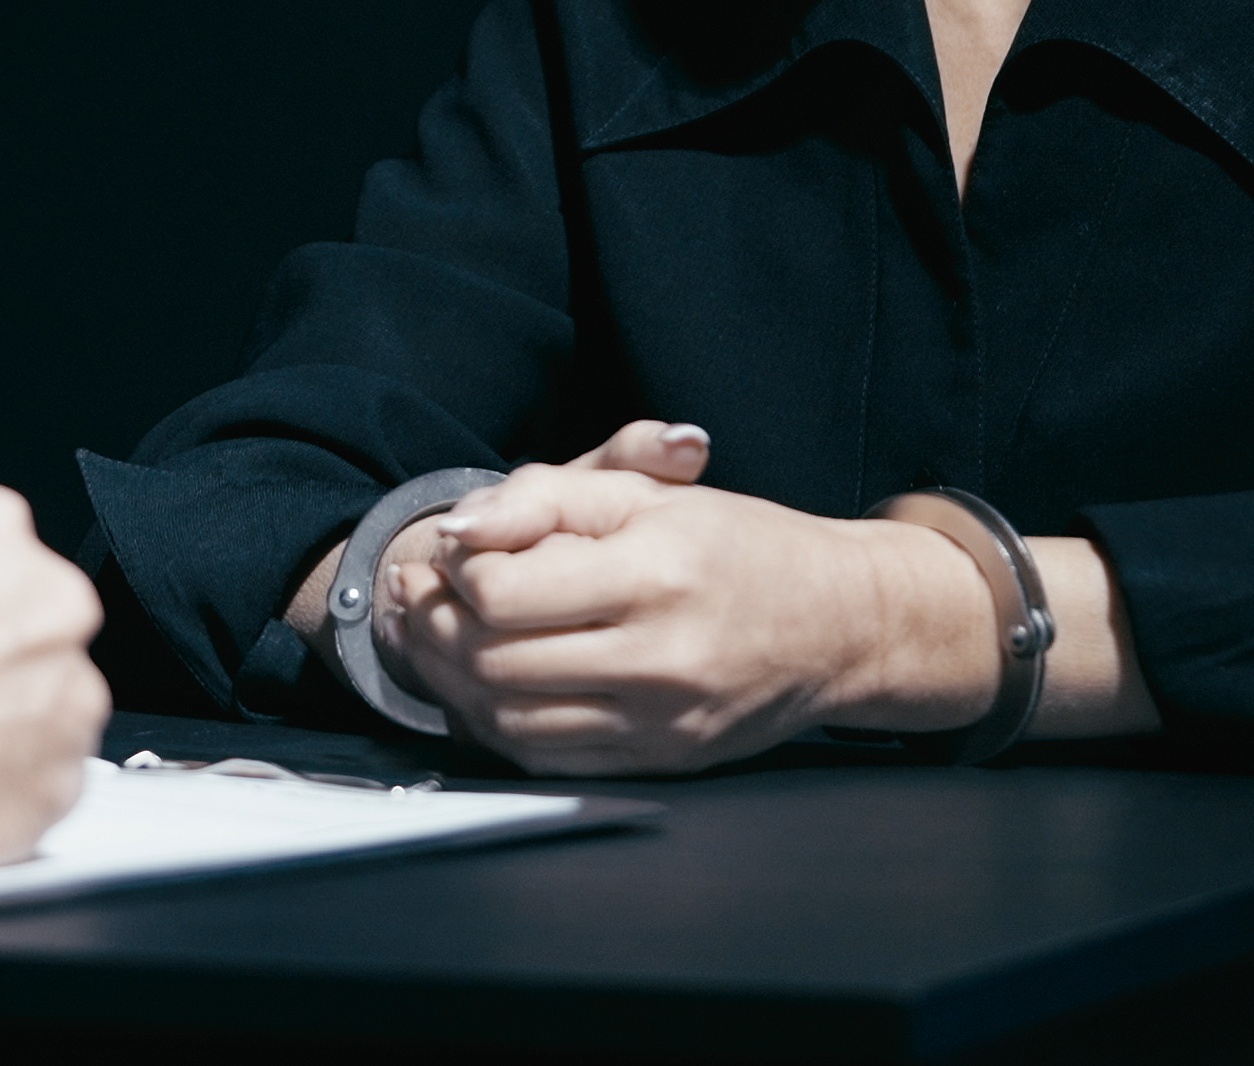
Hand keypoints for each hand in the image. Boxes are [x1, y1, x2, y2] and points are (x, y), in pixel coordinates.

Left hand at [387, 459, 1000, 775]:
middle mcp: (657, 657)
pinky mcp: (658, 761)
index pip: (502, 591)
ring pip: (508, 717)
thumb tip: (458, 528)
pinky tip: (483, 686)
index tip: (444, 550)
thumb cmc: (741, 545)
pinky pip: (544, 757)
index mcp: (653, 573)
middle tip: (412, 595)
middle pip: (492, 659)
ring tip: (435, 636)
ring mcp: (657, 720)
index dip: (452, 571)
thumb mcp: (649, 492)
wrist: (840, 624)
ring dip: (450, 679)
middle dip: (430, 626)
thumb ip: (546, 496)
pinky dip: (495, 723)